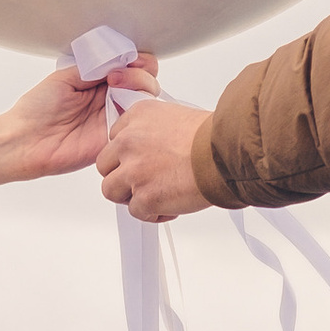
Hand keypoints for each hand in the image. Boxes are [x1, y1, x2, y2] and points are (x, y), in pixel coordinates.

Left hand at [0, 51, 157, 185]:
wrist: (25, 140)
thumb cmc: (37, 109)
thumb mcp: (65, 77)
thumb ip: (94, 67)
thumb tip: (119, 57)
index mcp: (99, 83)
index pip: (133, 67)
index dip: (137, 60)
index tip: (126, 57)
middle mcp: (111, 100)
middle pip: (147, 82)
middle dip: (141, 72)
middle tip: (116, 75)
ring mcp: (115, 119)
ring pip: (147, 102)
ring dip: (140, 87)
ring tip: (116, 85)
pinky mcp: (114, 138)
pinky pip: (137, 125)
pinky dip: (136, 111)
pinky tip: (119, 106)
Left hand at [97, 95, 209, 220]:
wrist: (224, 155)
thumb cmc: (212, 138)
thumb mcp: (177, 117)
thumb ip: (156, 131)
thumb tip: (154, 147)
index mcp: (137, 117)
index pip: (114, 139)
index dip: (126, 154)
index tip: (140, 161)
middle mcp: (129, 142)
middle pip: (105, 165)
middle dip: (121, 176)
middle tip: (143, 181)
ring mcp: (133, 171)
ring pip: (111, 190)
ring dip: (130, 196)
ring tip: (154, 195)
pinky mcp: (143, 197)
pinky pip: (136, 212)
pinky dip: (152, 213)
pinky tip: (170, 207)